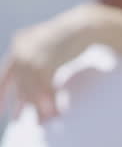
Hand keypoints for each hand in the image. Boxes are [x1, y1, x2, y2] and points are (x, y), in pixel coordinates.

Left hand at [0, 4, 121, 121]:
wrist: (87, 25)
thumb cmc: (70, 38)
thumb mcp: (49, 47)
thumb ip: (39, 61)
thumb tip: (34, 80)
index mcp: (19, 44)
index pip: (6, 74)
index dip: (1, 93)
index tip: (0, 111)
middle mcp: (23, 48)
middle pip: (19, 82)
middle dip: (19, 103)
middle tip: (17, 120)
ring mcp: (35, 53)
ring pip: (31, 86)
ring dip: (36, 105)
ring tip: (40, 121)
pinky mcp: (50, 58)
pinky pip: (46, 84)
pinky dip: (49, 99)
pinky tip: (54, 111)